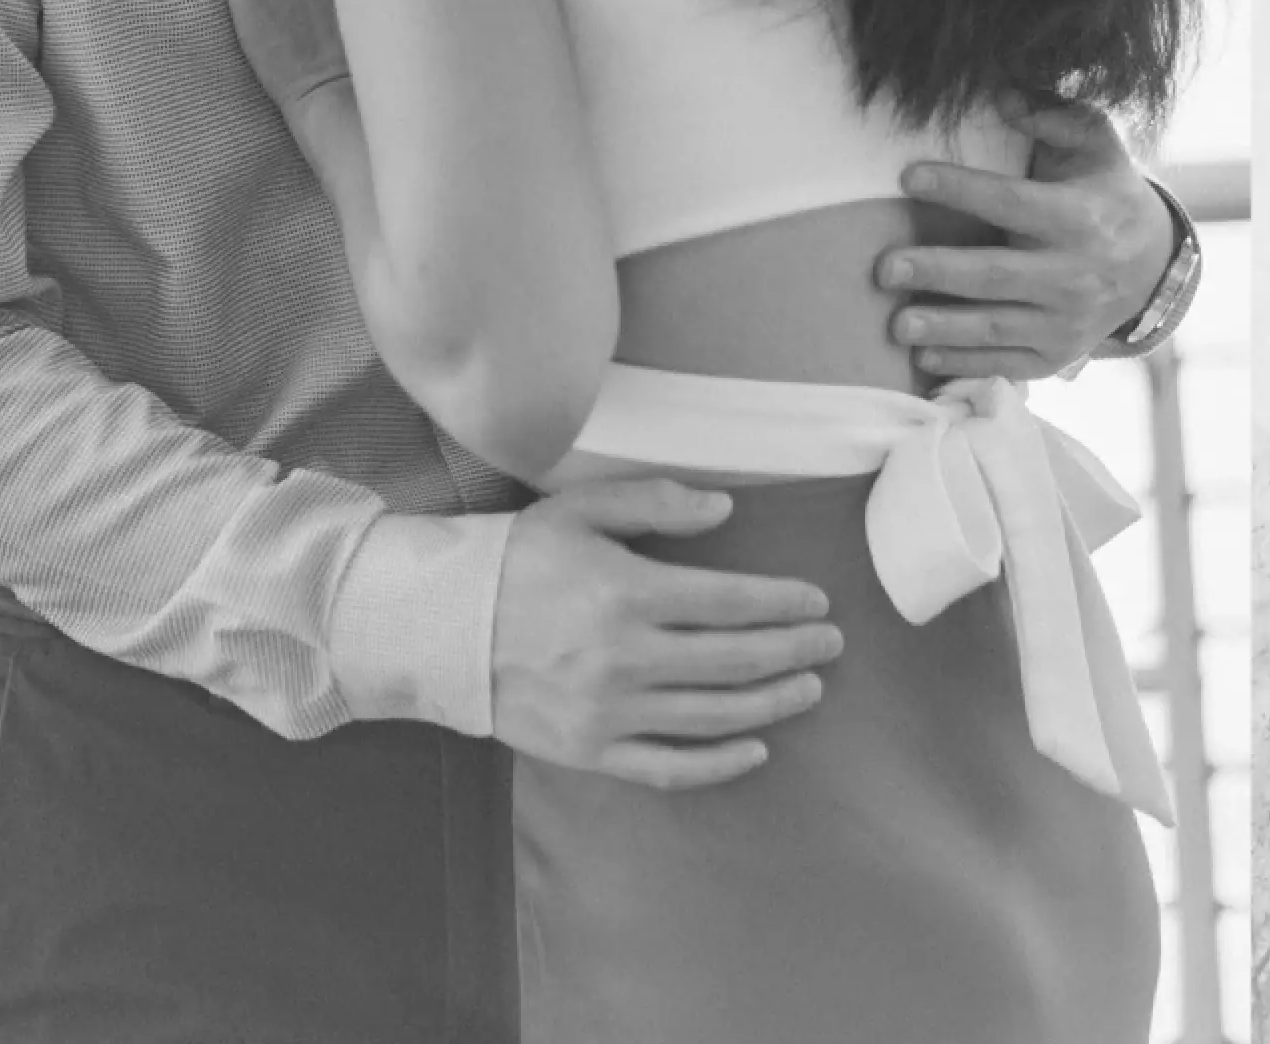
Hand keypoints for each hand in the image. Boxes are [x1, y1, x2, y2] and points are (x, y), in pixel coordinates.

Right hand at [486, 481, 842, 790]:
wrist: (439, 626)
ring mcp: (609, 711)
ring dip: (772, 703)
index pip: (730, 601)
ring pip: (714, 715)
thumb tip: (725, 510)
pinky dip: (719, 764)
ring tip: (808, 688)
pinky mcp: (591, 750)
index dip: (783, 602)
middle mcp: (625, 658)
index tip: (817, 601)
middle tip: (831, 643)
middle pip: (735, 660)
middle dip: (794, 650)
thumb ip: (655, 503)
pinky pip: (669, 766)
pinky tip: (756, 750)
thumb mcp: (579, 511)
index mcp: (626, 592)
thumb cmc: (514, 560)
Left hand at [882, 104, 1171, 381]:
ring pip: (997, 326)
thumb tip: (1000, 92)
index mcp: (1082, 218)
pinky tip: (922, 357)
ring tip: (895, 324)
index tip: (909, 176)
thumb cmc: (1103, 191)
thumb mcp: (1093, 143)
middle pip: (997, 275)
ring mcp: (1067, 323)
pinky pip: (1005, 363)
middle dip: (939, 272)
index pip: (1013, 202)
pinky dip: (963, 364)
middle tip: (885, 268)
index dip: (961, 188)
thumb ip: (1050, 114)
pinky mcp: (1055, 356)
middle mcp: (1076, 275)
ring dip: (943, 328)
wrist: (1151, 266)